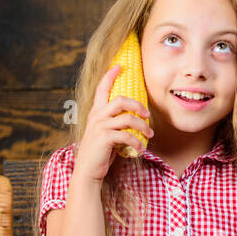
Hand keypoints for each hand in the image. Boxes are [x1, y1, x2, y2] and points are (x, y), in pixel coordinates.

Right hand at [74, 63, 153, 183]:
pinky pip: (127, 135)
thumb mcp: (105, 133)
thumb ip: (115, 123)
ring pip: (128, 118)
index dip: (110, 75)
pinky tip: (140, 149)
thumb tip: (135, 118)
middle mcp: (97, 116)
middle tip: (147, 114)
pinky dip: (137, 142)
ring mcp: (100, 126)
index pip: (102, 88)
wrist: (88, 170)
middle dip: (138, 105)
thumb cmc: (100, 153)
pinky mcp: (104, 138)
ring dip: (143, 126)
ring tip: (149, 135)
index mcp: (96, 112)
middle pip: (121, 99)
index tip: (119, 65)